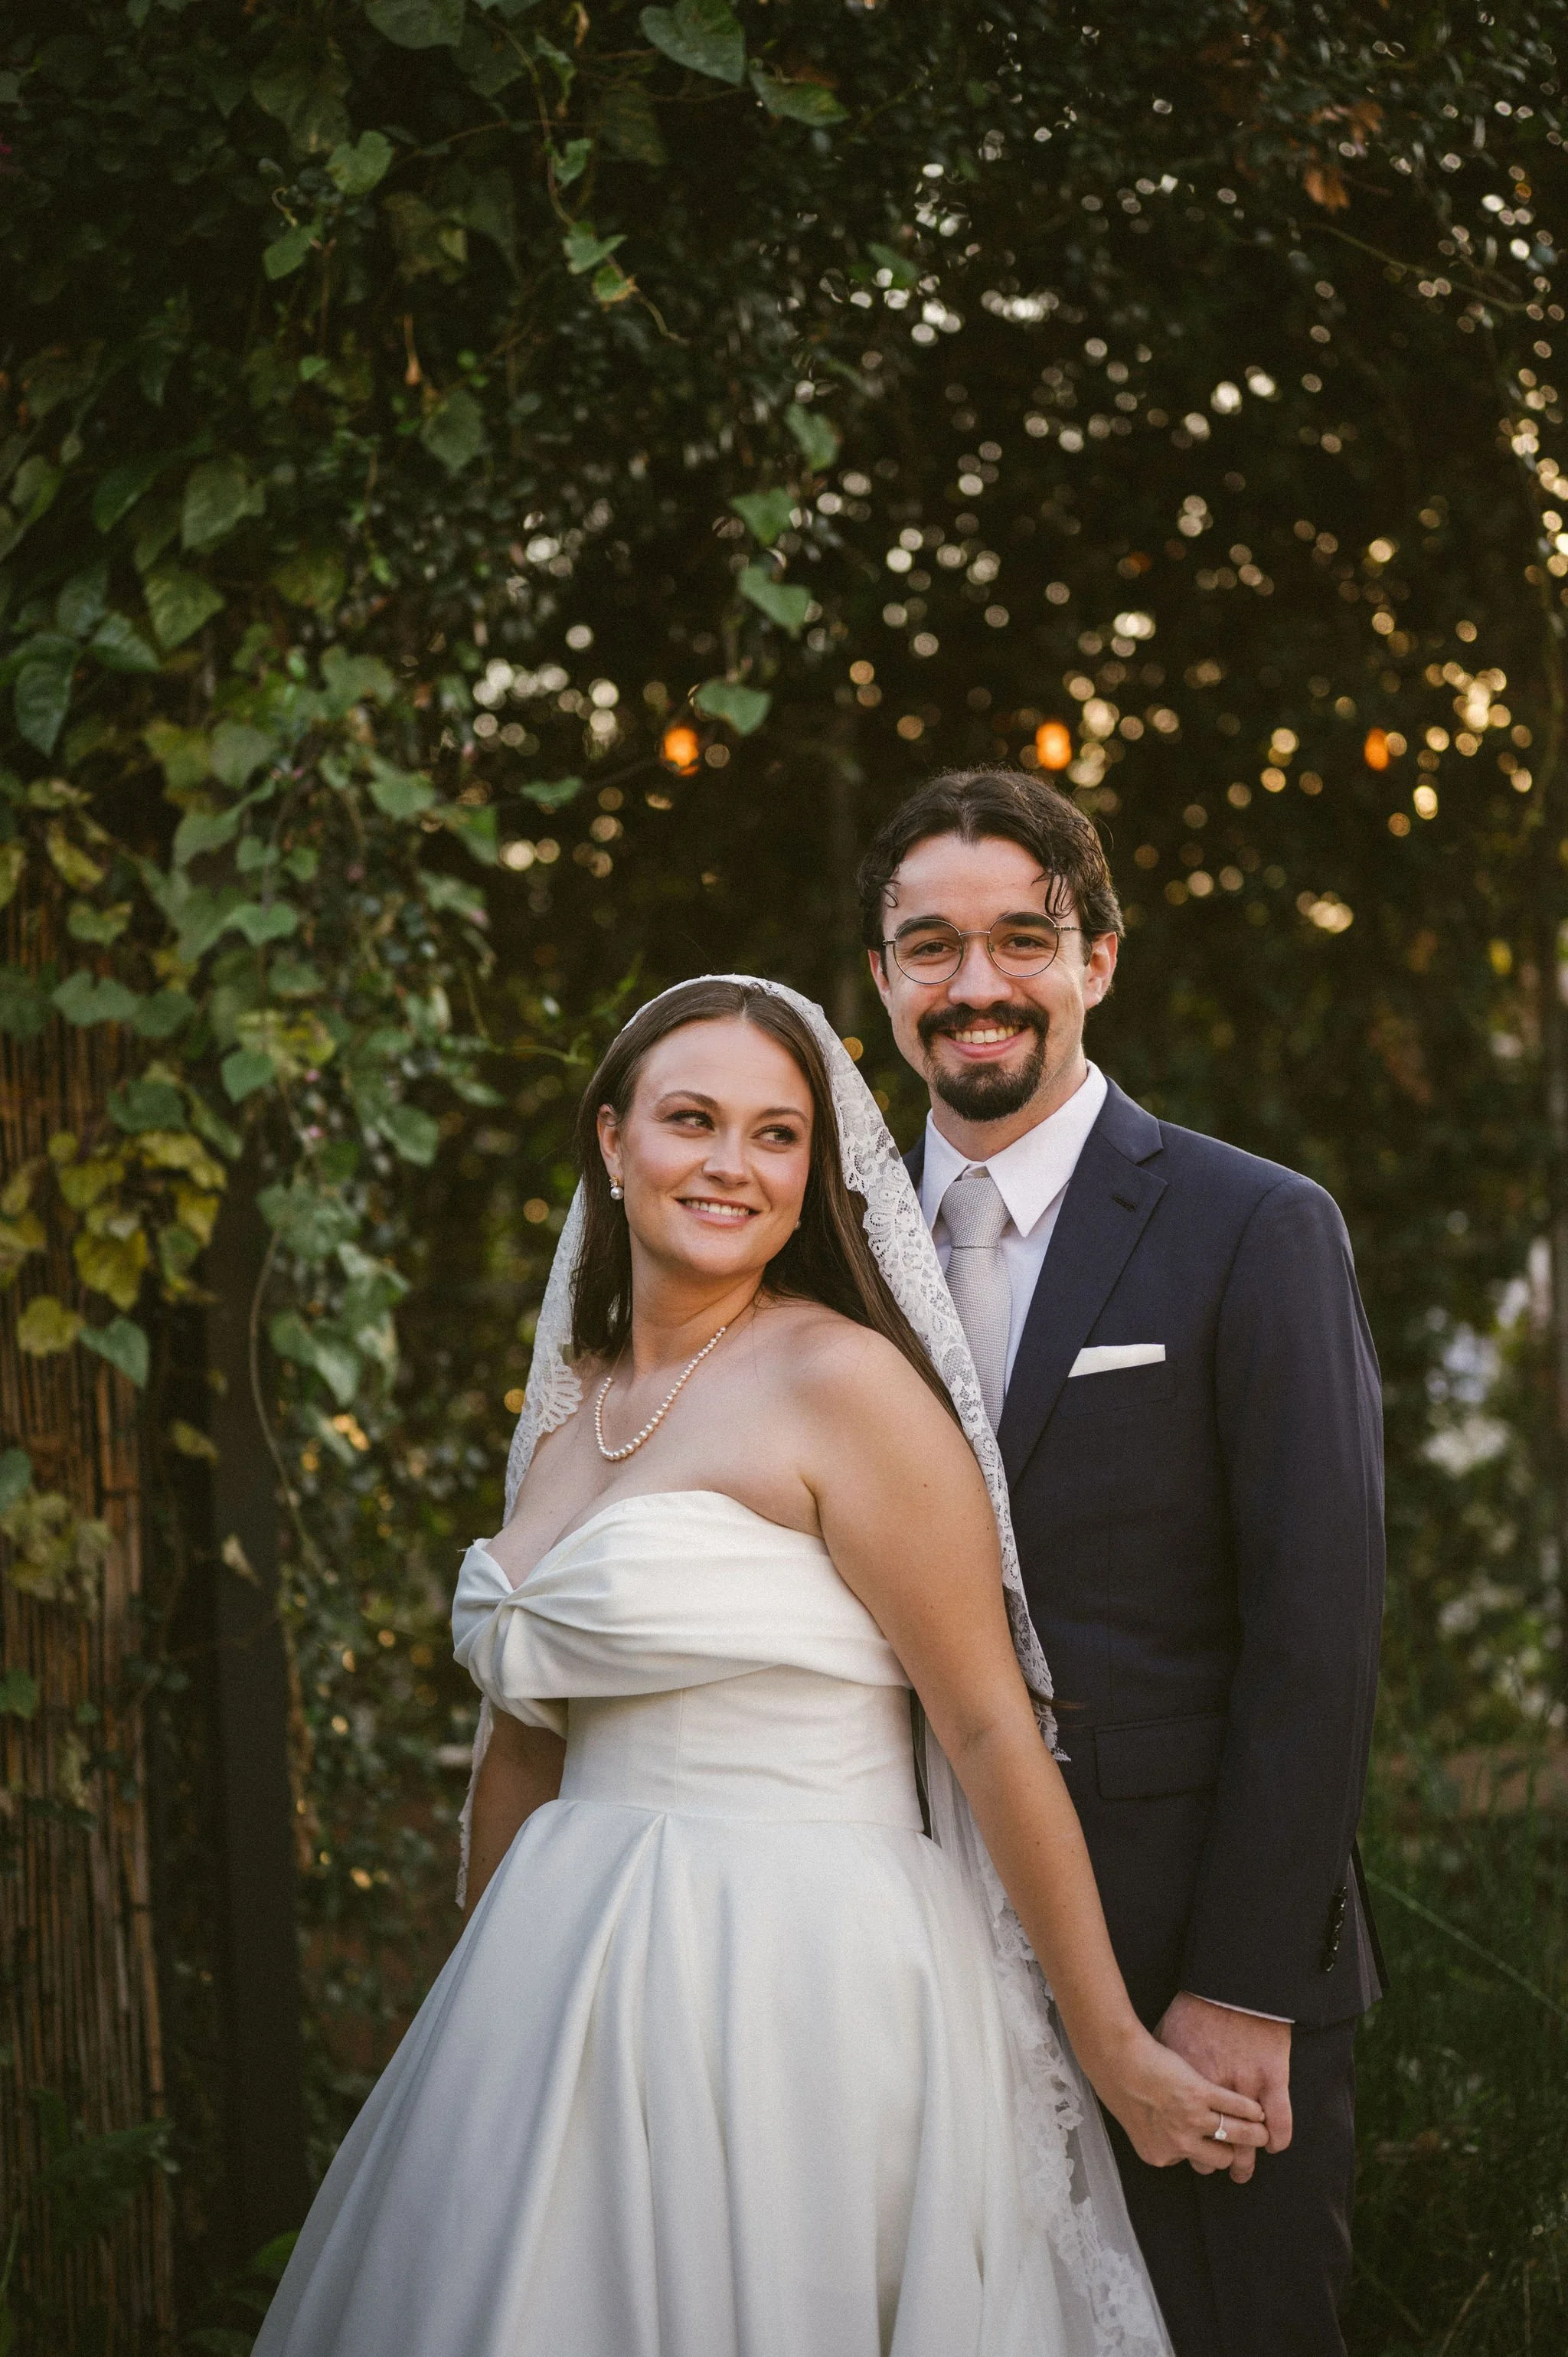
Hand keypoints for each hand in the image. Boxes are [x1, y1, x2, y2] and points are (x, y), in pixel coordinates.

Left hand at [1092, 2023, 1268, 2174]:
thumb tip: (1174, 2143)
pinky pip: (1236, 2107)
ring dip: (1254, 2134)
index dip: (1204, 2151)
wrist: (1114, 2058)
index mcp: (1160, 2155)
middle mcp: (1178, 2144)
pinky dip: (1250, 2110)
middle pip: (1220, 2159)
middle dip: (1235, 2154)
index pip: (1194, 2162)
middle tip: (1247, 2146)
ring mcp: (1192, 2119)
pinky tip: (1257, 2108)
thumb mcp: (1135, 2123)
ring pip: (1236, 2135)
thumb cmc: (1119, 2085)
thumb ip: (1158, 2138)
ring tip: (1262, 2130)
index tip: (1213, 2145)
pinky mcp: (1202, 2093)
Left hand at [1156, 1992, 1292, 2183]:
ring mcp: (1244, 2091)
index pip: (1184, 2138)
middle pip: (1213, 2151)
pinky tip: (1274, 2143)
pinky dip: (1278, 2137)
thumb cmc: (1194, 2009)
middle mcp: (1212, 2098)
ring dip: (1246, 2160)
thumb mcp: (1167, 2039)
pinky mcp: (1272, 2080)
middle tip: (1221, 2168)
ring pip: (1245, 2144)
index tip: (1191, 2151)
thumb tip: (1150, 2083)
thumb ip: (1164, 2069)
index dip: (1188, 2148)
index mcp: (1184, 2091)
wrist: (1229, 1986)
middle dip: (1217, 2162)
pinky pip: (1280, 2123)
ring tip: (1243, 2169)